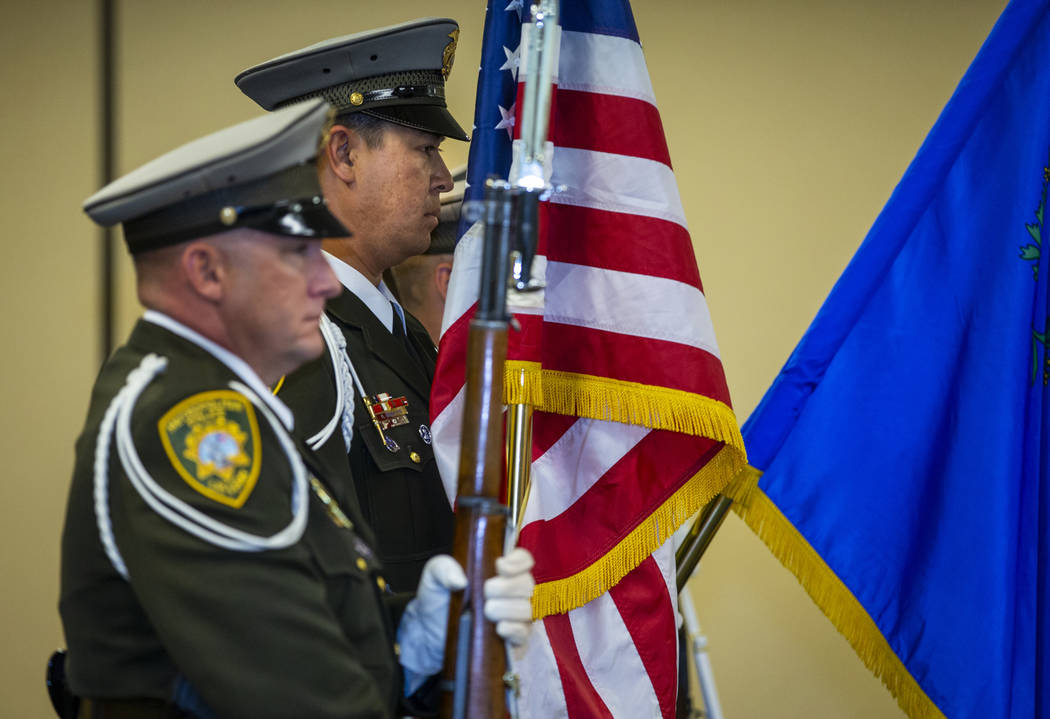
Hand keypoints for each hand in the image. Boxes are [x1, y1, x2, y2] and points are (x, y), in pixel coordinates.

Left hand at [396, 549, 535, 692]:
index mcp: (499, 572)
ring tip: (487, 611)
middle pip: (528, 584)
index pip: (524, 560)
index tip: (500, 566)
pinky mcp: (512, 640)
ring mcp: (515, 617)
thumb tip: (460, 580)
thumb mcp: (435, 576)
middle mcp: (512, 593)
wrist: (429, 633)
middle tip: (486, 591)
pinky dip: (514, 629)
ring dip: (508, 608)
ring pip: (527, 609)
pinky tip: (499, 628)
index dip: (518, 562)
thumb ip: (444, 568)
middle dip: (508, 587)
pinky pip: (524, 633)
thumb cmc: (438, 600)